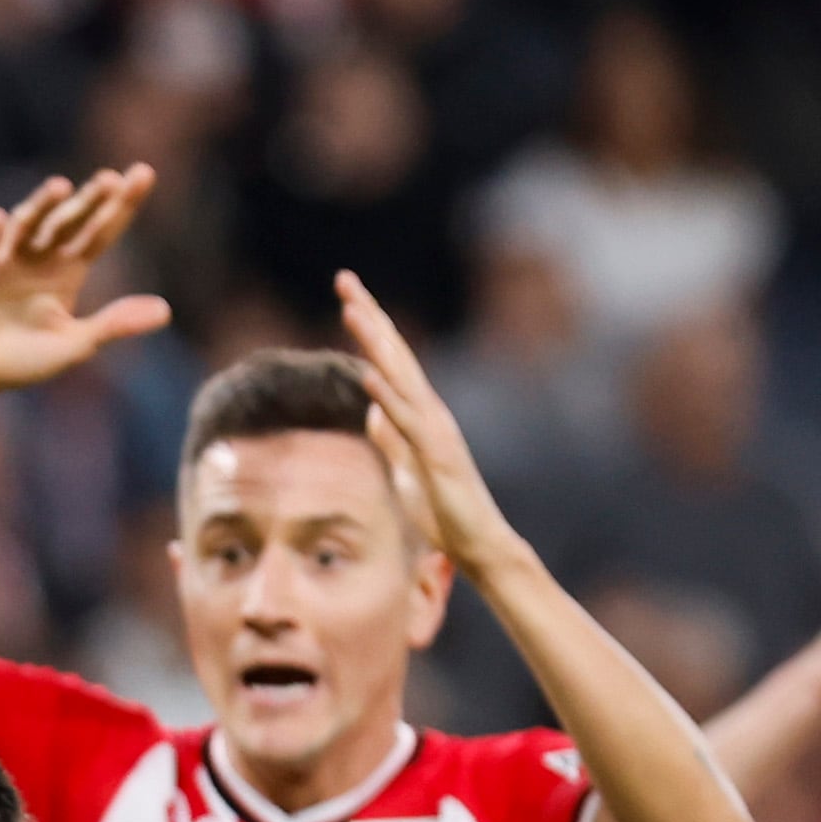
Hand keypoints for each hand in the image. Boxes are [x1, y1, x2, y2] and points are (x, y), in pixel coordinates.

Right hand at [0, 169, 174, 406]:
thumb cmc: (22, 362)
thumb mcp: (73, 346)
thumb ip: (113, 325)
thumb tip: (165, 311)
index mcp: (67, 271)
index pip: (100, 232)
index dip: (121, 205)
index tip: (144, 174)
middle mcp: (38, 257)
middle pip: (68, 222)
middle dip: (88, 201)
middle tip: (110, 180)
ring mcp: (3, 261)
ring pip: (26, 226)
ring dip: (41, 207)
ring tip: (60, 188)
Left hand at [332, 271, 515, 573]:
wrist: (476, 543)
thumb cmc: (443, 510)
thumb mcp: (405, 468)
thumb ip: (391, 437)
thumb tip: (372, 410)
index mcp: (418, 414)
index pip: (388, 361)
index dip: (368, 327)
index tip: (346, 295)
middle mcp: (428, 411)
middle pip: (394, 353)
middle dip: (369, 314)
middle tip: (344, 278)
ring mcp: (434, 429)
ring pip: (400, 376)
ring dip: (375, 342)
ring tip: (350, 309)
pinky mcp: (437, 453)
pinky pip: (407, 421)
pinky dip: (387, 395)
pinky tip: (366, 373)